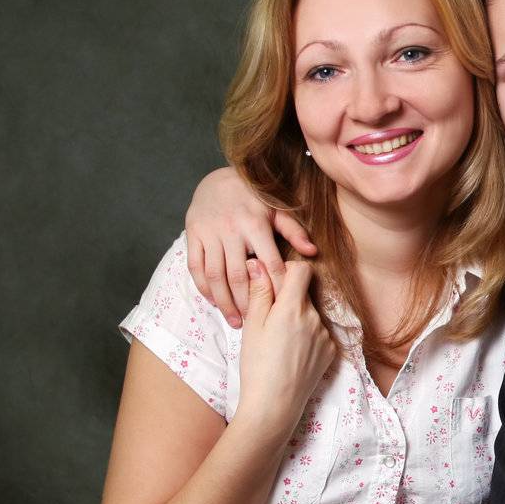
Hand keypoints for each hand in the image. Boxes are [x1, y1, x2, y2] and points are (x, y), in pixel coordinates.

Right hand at [186, 165, 317, 327]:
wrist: (217, 180)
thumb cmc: (254, 198)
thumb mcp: (277, 210)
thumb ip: (294, 231)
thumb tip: (312, 252)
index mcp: (255, 224)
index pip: (269, 263)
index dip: (276, 287)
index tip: (282, 309)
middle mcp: (231, 230)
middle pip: (239, 276)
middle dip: (247, 303)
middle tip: (255, 323)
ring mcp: (209, 234)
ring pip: (215, 275)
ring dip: (225, 302)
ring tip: (235, 321)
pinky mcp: (192, 236)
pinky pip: (196, 267)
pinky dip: (204, 288)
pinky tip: (214, 303)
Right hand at [235, 259, 336, 441]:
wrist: (275, 404)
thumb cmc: (257, 365)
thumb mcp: (252, 326)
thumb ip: (260, 292)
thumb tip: (258, 263)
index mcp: (292, 308)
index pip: (302, 270)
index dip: (287, 270)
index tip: (275, 281)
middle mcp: (314, 318)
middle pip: (304, 294)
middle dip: (288, 299)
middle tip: (269, 318)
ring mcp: (326, 334)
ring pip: (311, 314)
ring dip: (298, 318)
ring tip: (279, 341)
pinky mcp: (331, 350)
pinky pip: (319, 332)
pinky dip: (307, 336)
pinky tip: (292, 352)